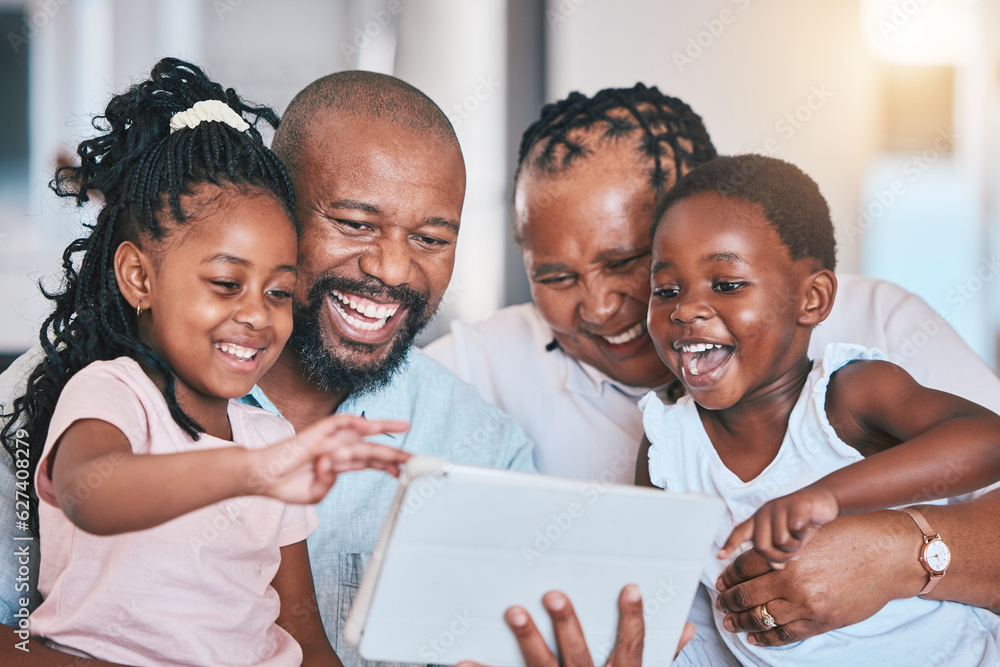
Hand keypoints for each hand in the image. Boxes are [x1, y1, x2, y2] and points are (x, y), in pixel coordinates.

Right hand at [247, 414, 409, 502]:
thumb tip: (332, 464)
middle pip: (372, 448)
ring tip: (404, 425)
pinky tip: (368, 424)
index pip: (369, 461)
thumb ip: (327, 484)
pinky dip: (352, 422)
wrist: (262, 478)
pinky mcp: (316, 433)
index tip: (404, 471)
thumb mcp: (315, 495)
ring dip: (383, 428)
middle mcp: (338, 449)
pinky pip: (337, 423)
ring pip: (361, 432)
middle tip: (415, 456)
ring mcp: (329, 440)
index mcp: (340, 464)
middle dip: (395, 452)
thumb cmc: (286, 486)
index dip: (387, 464)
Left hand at [457, 585, 694, 666]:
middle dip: (567, 627)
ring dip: (528, 641)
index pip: (630, 650)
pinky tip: (462, 661)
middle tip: (553, 595)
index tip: (630, 588)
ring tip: (515, 612)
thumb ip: (661, 657)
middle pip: (579, 657)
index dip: (632, 621)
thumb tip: (684, 629)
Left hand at [713, 510, 916, 645]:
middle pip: (747, 595)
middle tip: (720, 602)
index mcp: (785, 556)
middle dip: (729, 600)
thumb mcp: (807, 533)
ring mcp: (807, 605)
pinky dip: (767, 637)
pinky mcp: (821, 622)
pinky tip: (755, 637)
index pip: (743, 568)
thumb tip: (751, 560)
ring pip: (762, 617)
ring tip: (730, 622)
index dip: (727, 576)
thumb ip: (779, 548)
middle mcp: (792, 582)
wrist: (888, 556)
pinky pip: (786, 634)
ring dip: (742, 621)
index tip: (721, 581)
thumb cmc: (849, 537)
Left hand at [719, 484, 839, 567]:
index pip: (740, 533)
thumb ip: (778, 552)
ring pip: (780, 540)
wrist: (822, 501)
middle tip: (791, 554)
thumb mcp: (788, 540)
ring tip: (800, 539)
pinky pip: (796, 529)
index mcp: (758, 520)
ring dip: (794, 546)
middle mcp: (764, 512)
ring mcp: (778, 506)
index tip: (719, 556)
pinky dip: (802, 534)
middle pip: (761, 546)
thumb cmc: (801, 523)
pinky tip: (806, 528)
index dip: (730, 545)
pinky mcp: (795, 503)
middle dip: (778, 556)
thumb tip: (775, 565)